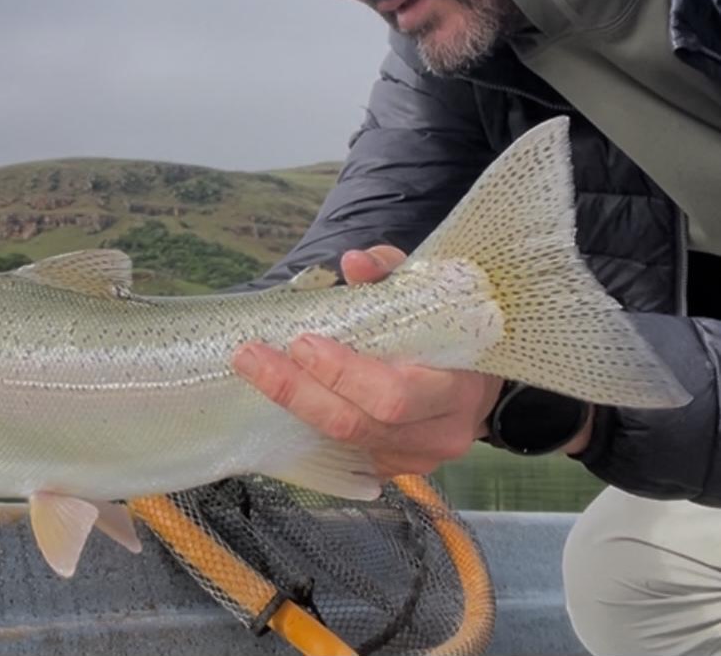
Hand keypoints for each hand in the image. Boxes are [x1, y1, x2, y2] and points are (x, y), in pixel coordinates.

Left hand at [232, 246, 503, 478]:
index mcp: (459, 388)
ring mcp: (417, 460)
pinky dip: (306, 426)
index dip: (343, 374)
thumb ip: (393, 274)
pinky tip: (279, 397)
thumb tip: (353, 262)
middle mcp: (442, 434)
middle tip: (253, 357)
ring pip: (345, 444)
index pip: (394, 395)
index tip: (302, 342)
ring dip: (294, 407)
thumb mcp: (431, 294)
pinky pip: (342, 456)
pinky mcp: (393, 470)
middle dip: (299, 392)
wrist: (480, 380)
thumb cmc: (450, 330)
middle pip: (359, 425)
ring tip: (254, 371)